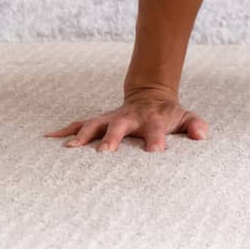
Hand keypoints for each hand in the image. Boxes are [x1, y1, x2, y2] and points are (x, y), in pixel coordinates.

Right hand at [44, 92, 209, 152]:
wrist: (150, 95)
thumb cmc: (168, 114)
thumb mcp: (185, 117)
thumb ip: (195, 126)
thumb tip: (202, 135)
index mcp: (152, 119)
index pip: (156, 130)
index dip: (157, 139)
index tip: (156, 152)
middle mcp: (128, 118)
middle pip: (119, 126)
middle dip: (111, 138)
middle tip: (105, 153)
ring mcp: (111, 118)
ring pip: (94, 124)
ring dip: (82, 135)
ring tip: (69, 148)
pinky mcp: (99, 121)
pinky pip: (78, 124)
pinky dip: (63, 131)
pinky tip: (47, 138)